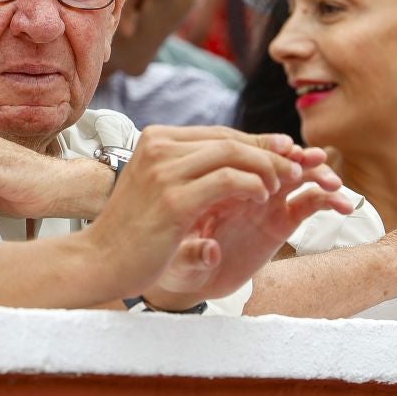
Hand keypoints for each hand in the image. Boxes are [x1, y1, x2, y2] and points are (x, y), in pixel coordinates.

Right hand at [87, 126, 333, 298]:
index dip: (256, 142)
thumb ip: (189, 169)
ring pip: (232, 155)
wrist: (99, 261)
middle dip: (269, 153)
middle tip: (296, 167)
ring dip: (267, 168)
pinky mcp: (174, 201)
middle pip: (229, 140)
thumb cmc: (132, 230)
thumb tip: (232, 156)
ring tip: (285, 184)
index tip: (285, 152)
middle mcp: (158, 148)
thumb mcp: (159, 188)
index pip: (218, 134)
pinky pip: (228, 181)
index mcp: (155, 139)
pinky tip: (263, 199)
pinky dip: (253, 186)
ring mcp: (164, 172)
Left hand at [145, 173, 357, 306]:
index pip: (242, 152)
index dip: (265, 150)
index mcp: (214, 178)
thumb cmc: (172, 259)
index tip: (285, 153)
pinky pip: (308, 203)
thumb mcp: (176, 259)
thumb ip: (192, 255)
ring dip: (316, 172)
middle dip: (295, 156)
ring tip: (332, 181)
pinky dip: (328, 200)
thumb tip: (210, 251)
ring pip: (296, 176)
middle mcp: (243, 183)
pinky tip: (344, 205)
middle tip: (312, 160)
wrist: (185, 279)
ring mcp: (264, 201)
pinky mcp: (280, 221)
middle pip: (273, 157)